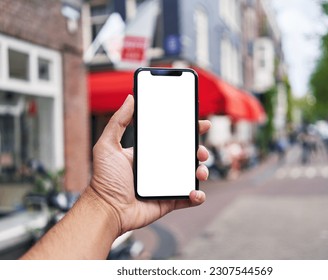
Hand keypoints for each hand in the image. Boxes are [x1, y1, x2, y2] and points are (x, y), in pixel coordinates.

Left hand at [89, 95, 210, 235]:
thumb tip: (130, 98)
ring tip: (199, 171)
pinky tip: (195, 192)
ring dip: (201, 171)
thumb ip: (119, 122)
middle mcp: (160, 167)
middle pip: (186, 155)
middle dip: (199, 150)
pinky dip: (198, 195)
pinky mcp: (170, 201)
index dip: (188, 130)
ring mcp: (166, 185)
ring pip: (191, 175)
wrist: (106, 210)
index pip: (172, 138)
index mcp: (149, 153)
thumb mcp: (107, 145)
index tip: (201, 124)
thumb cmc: (104, 180)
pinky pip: (189, 198)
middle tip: (200, 151)